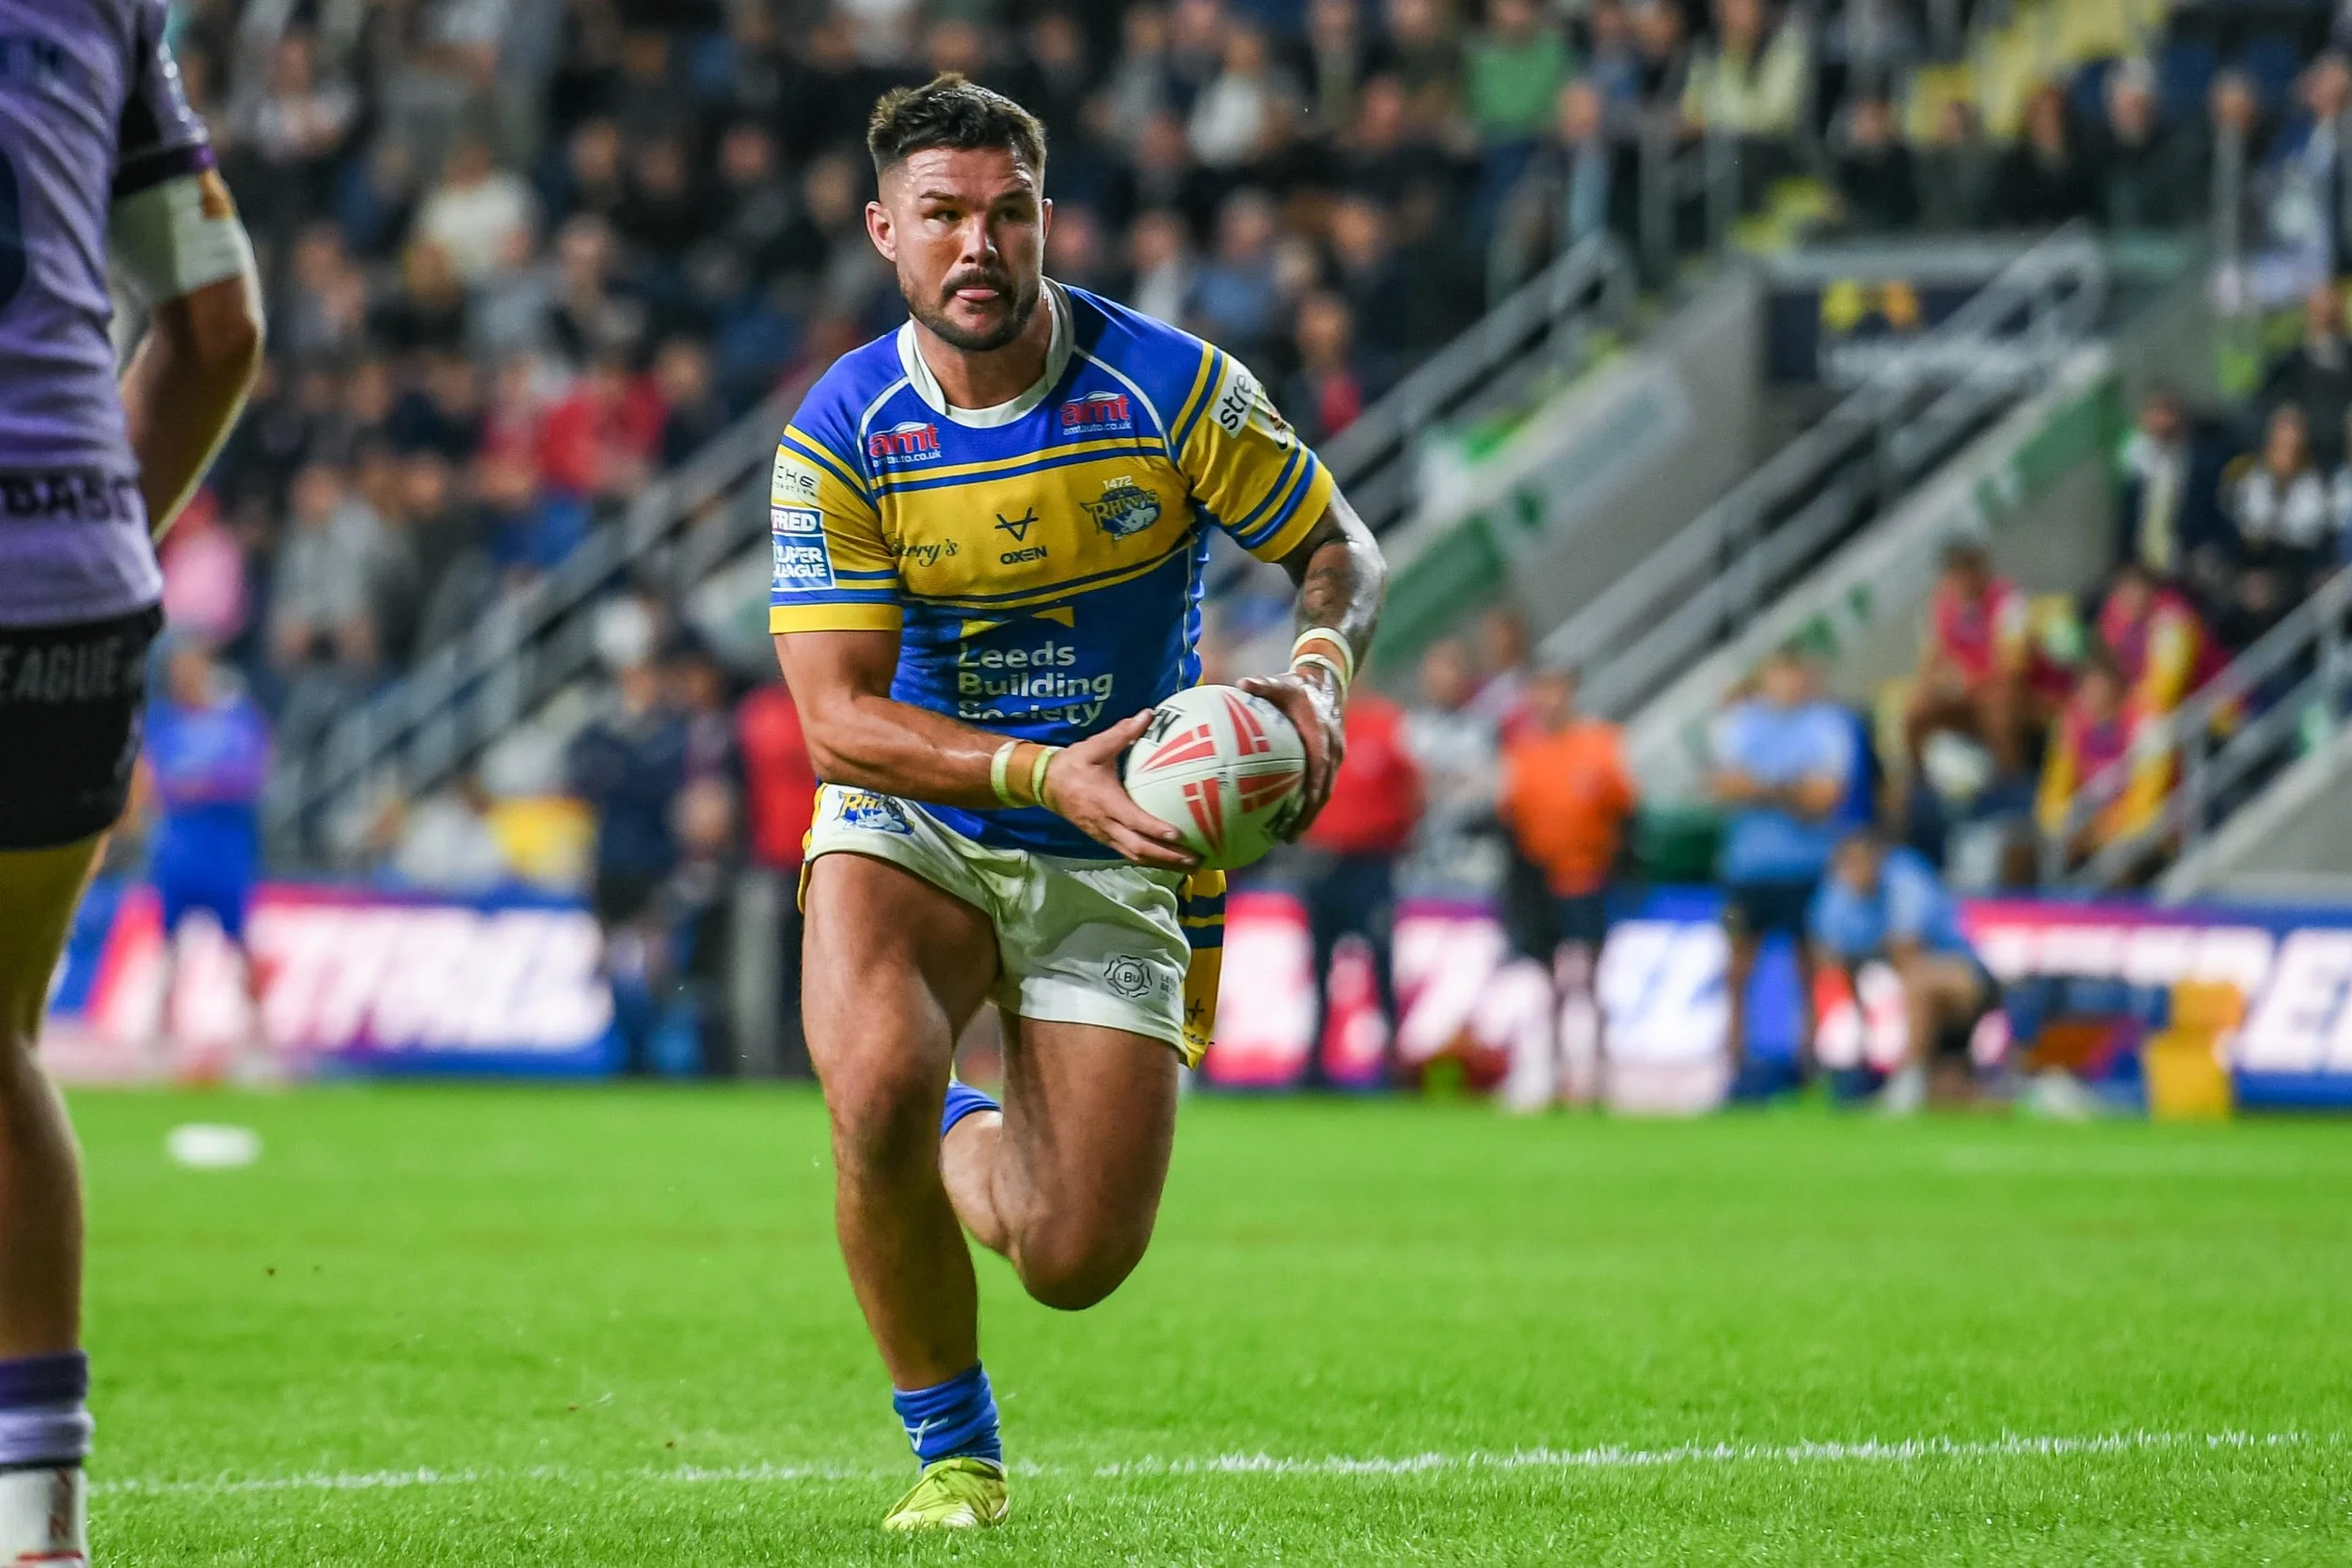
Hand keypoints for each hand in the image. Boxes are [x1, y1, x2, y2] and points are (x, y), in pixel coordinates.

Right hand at [1042, 709, 1200, 870]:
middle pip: (1139, 848)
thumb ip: (1122, 733)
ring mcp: (1105, 835)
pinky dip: (1151, 860)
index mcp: (1105, 802)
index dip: (1155, 830)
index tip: (1178, 835)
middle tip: (1195, 858)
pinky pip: (1130, 854)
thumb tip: (1149, 714)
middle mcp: (1106, 824)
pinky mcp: (1105, 839)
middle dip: (1168, 856)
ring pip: (1136, 856)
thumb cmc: (1072, 765)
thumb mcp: (1095, 746)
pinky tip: (1170, 860)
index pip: (1133, 820)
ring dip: (1163, 863)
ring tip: (1191, 865)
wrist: (1045, 785)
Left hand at [1239, 667, 1344, 838]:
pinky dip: (1306, 805)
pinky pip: (1319, 788)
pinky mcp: (1330, 764)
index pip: (1321, 763)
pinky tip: (1286, 820)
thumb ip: (1263, 685)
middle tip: (1289, 836)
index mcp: (1322, 733)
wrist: (1326, 685)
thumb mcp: (1281, 682)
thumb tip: (1241, 684)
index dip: (1314, 786)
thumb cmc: (1298, 686)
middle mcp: (1333, 749)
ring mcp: (1334, 758)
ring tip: (1287, 837)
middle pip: (1324, 789)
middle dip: (1309, 814)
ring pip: (1324, 793)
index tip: (1303, 806)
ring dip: (1309, 816)